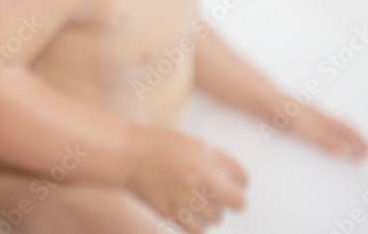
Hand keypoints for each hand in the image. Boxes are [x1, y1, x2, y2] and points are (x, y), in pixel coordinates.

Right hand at [124, 126, 246, 233]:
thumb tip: (230, 180)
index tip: (237, 183)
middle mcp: (200, 177)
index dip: (241, 181)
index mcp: (206, 155)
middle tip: (226, 199)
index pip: (241, 175)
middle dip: (235, 201)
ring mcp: (185, 196)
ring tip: (201, 204)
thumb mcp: (189, 142)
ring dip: (212, 212)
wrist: (125, 153)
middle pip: (237, 202)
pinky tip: (192, 217)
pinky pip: (196, 229)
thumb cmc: (155, 144)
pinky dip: (198, 226)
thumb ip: (211, 159)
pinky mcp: (170, 211)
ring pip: (216, 218)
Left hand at [287, 105, 367, 159]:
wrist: (262, 99)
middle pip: (341, 128)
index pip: (347, 129)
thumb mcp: (305, 129)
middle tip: (364, 155)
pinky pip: (317, 126)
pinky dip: (326, 135)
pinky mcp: (295, 117)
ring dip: (341, 138)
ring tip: (348, 150)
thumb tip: (344, 153)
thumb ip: (323, 141)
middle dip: (354, 142)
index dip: (359, 140)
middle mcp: (316, 114)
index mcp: (322, 117)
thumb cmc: (283, 111)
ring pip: (330, 126)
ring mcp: (306, 114)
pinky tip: (320, 139)